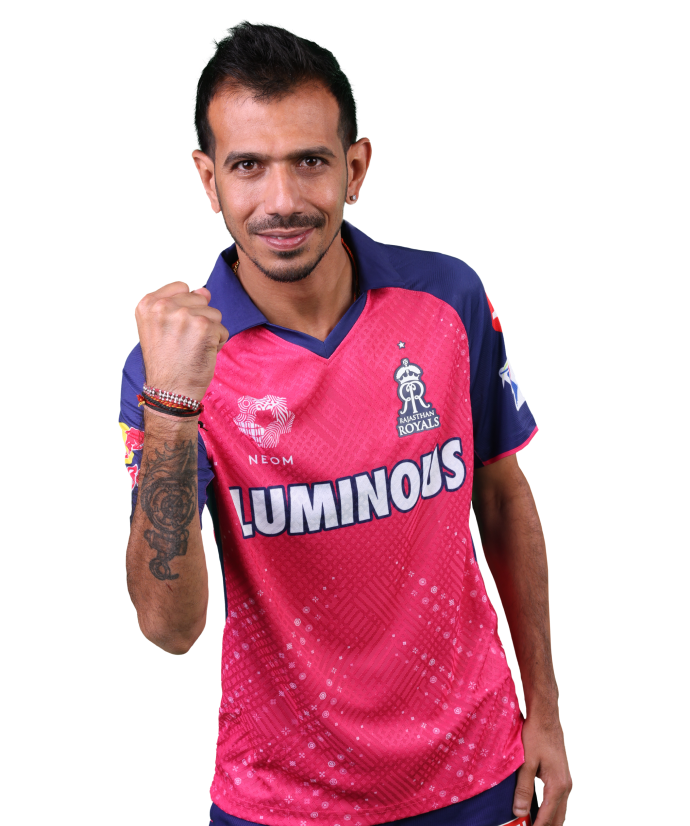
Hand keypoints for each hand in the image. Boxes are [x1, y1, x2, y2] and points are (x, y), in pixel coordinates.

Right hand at [134, 282, 228, 401]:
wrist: (170, 391)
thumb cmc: (166, 361)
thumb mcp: (161, 327)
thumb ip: (180, 303)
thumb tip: (204, 290)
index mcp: (147, 303)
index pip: (182, 286)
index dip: (186, 306)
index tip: (176, 327)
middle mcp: (163, 306)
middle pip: (200, 299)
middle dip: (199, 320)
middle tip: (184, 341)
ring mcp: (183, 315)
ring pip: (214, 314)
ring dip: (210, 332)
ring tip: (193, 348)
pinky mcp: (203, 327)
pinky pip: (222, 330)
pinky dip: (217, 344)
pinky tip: (202, 354)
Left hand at [512, 709, 571, 824]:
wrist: (546, 716)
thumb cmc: (536, 736)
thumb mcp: (527, 763)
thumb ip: (524, 789)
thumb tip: (519, 812)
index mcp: (558, 786)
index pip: (548, 817)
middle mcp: (566, 786)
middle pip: (558, 817)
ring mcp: (566, 780)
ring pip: (559, 809)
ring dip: (548, 819)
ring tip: (532, 823)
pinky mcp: (562, 774)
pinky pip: (558, 798)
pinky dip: (550, 808)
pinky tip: (538, 807)